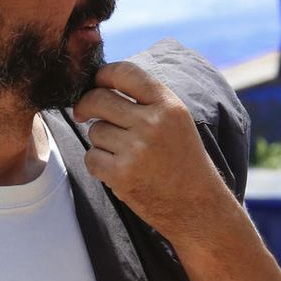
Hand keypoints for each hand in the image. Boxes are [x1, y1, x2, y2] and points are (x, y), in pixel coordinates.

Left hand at [71, 61, 234, 243]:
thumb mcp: (177, 122)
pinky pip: (91, 157)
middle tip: (83, 113)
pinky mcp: (121, 174)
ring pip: (95, 130)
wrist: (197, 207)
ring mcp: (136, 149)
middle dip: (86, 105)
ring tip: (123, 154)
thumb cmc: (183, 161)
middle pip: (99, 99)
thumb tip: (100, 84)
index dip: (103, 74)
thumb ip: (146, 101)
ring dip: (100, 140)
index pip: (126, 73)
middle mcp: (153, 123)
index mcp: (169, 106)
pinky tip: (118, 170)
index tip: (95, 82)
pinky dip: (98, 164)